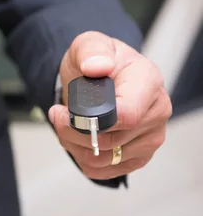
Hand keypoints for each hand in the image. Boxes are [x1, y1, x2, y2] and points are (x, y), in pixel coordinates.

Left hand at [48, 31, 171, 180]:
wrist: (96, 77)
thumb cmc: (96, 62)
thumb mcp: (88, 45)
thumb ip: (92, 50)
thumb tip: (97, 66)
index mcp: (148, 82)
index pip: (127, 115)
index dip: (90, 121)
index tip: (66, 112)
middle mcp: (157, 112)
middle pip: (110, 140)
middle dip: (72, 132)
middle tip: (59, 115)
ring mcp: (150, 138)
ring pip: (102, 159)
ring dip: (74, 146)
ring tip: (69, 125)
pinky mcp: (138, 157)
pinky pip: (102, 171)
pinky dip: (82, 159)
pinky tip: (78, 140)